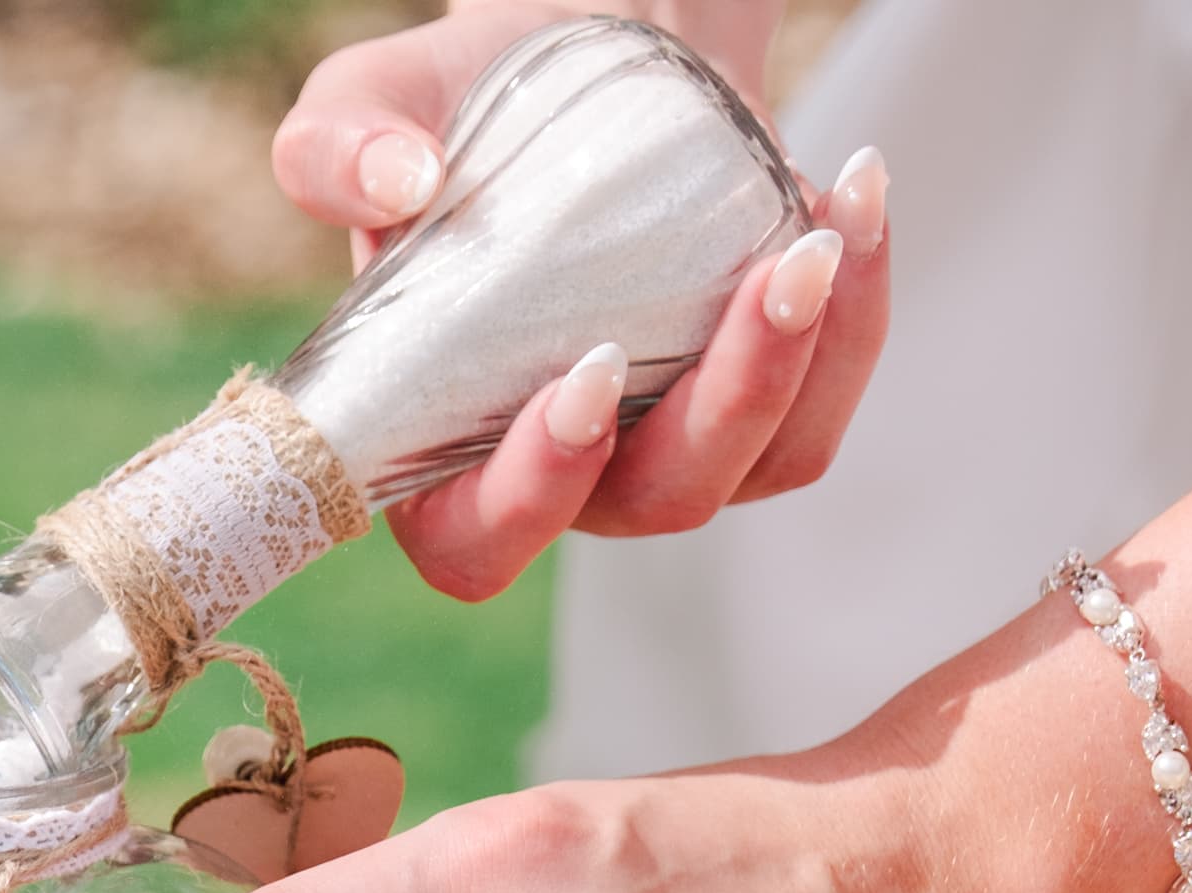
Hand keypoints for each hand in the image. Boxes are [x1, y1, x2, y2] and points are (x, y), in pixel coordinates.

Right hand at [272, 1, 890, 601]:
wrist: (581, 51)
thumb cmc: (457, 104)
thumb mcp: (368, 104)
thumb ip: (335, 146)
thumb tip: (396, 181)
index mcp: (438, 444)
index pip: (473, 543)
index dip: (531, 497)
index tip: (585, 376)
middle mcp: (557, 471)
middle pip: (651, 507)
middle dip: (724, 407)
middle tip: (770, 277)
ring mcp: (661, 446)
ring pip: (755, 464)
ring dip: (803, 359)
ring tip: (821, 231)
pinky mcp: (754, 406)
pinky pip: (818, 407)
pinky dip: (857, 314)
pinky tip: (850, 200)